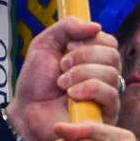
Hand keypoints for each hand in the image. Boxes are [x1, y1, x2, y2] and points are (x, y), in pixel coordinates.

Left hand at [7, 17, 120, 140]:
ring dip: (81, 74)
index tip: (67, 46)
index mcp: (94, 58)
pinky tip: (71, 95)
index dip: (89, 40)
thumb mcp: (45, 44)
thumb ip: (67, 27)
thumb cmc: (36, 81)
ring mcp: (107, 95)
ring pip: (111, 74)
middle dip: (83, 56)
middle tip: (62, 66)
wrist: (27, 111)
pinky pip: (110, 95)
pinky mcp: (106, 114)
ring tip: (62, 83)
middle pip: (112, 55)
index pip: (109, 42)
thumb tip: (97, 26)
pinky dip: (89, 89)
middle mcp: (104, 75)